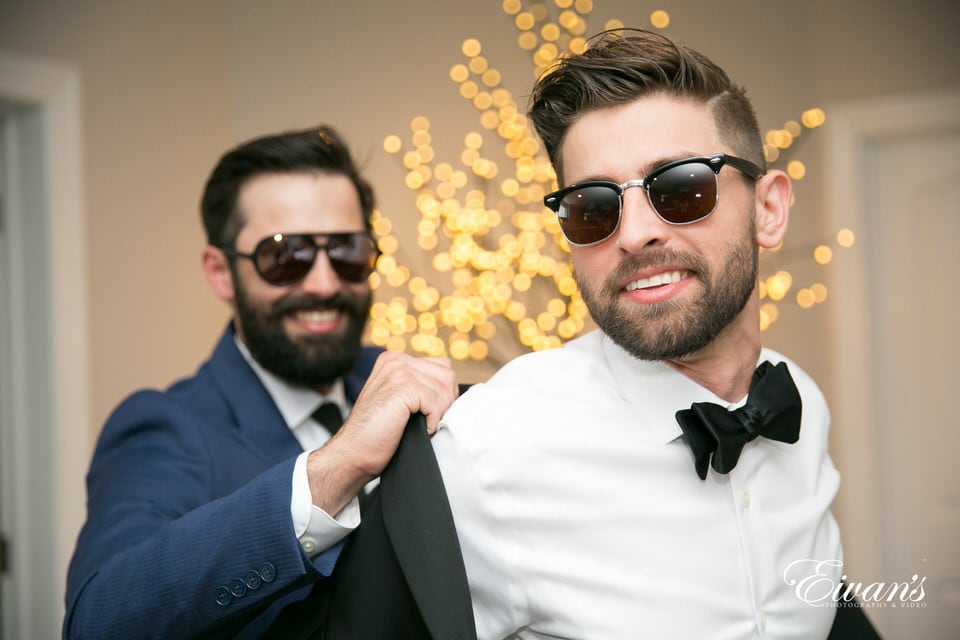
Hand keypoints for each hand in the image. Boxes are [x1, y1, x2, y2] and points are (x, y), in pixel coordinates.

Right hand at [306, 352, 456, 512]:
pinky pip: (437, 402)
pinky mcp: (401, 387)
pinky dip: (433, 422)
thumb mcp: (400, 401)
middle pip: (447, 375)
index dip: (444, 394)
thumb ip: (420, 386)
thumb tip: (454, 389)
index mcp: (395, 360)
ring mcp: (398, 371)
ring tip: (423, 427)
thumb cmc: (378, 435)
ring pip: (445, 389)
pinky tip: (419, 430)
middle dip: (446, 403)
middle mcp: (396, 360)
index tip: (432, 415)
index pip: (442, 367)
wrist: (353, 454)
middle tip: (430, 423)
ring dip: (440, 413)